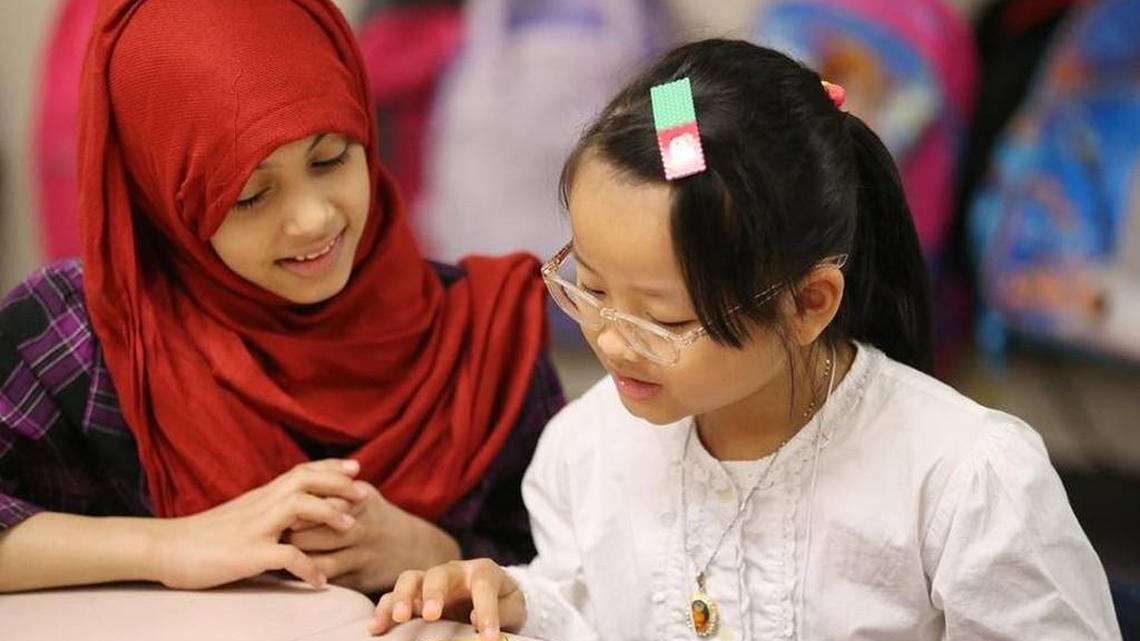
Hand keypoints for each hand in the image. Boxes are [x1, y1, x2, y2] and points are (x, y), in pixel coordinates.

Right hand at [150, 459, 367, 589]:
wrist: (162, 548)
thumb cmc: (201, 536)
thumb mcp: (239, 516)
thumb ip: (266, 511)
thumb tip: (292, 513)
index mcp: (259, 496)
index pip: (300, 471)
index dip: (329, 467)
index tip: (356, 468)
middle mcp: (259, 505)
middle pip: (305, 480)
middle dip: (338, 484)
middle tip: (366, 493)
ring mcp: (253, 528)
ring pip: (298, 507)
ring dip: (328, 515)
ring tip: (350, 528)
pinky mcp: (245, 554)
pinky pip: (285, 556)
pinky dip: (307, 567)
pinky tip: (319, 581)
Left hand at [287, 482, 460, 592]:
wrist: (413, 548)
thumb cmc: (374, 517)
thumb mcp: (361, 494)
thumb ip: (331, 485)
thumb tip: (288, 483)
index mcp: (361, 498)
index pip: (317, 499)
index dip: (294, 507)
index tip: (280, 510)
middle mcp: (363, 525)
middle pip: (310, 529)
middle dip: (288, 533)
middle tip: (274, 533)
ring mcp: (363, 553)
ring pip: (315, 556)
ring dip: (294, 555)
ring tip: (282, 550)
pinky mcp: (361, 577)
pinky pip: (326, 576)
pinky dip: (308, 572)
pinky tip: (299, 568)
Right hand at [368, 559, 524, 639]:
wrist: (491, 596)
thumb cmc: (503, 602)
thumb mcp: (514, 607)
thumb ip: (503, 612)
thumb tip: (475, 619)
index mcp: (482, 572)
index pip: (484, 586)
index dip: (486, 612)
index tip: (487, 637)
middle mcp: (454, 572)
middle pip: (439, 574)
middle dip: (434, 593)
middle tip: (431, 615)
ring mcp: (430, 582)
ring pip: (410, 579)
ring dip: (402, 597)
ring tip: (399, 617)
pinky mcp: (414, 596)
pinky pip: (393, 597)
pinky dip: (384, 610)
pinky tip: (376, 628)